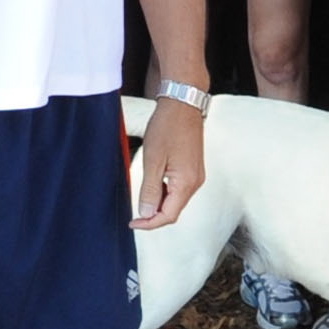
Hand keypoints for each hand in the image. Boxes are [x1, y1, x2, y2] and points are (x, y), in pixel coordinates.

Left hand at [132, 96, 206, 227]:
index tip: (133, 223)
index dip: (150, 223)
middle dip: (153, 215)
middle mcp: (195, 182)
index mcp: (187, 183)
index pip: (169, 215)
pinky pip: (178, 188)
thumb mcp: (152, 160)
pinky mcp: (193, 168)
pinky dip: (164, 192)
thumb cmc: (167, 127)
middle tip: (134, 214)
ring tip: (141, 196)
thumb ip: (149, 190)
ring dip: (158, 203)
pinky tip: (152, 185)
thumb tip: (146, 213)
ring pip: (176, 200)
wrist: (182, 104)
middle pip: (174, 210)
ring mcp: (196, 175)